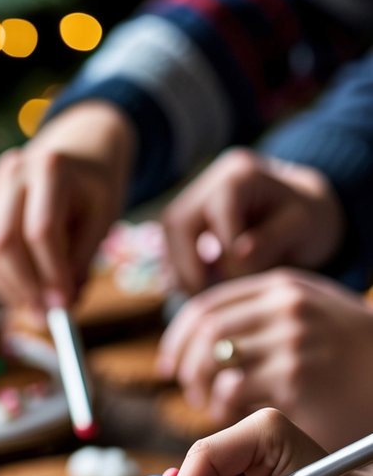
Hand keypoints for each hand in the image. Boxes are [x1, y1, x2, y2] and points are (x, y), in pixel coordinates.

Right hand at [0, 101, 134, 313]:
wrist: (76, 155)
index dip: (50, 272)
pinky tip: (19, 293)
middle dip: (24, 285)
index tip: (64, 303)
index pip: (41, 230)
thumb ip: (83, 260)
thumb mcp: (102, 219)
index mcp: (50, 167)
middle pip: (5, 240)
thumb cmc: (92, 190)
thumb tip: (64, 305)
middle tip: (44, 316)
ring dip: (7, 287)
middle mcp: (13, 171)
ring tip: (34, 309)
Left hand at [157, 269, 372, 449]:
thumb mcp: (313, 311)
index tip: (170, 364)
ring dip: (200, 388)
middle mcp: (284, 307)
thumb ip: (265, 312)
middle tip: (188, 391)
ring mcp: (291, 340)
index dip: (178, 338)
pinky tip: (232, 416)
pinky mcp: (294, 378)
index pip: (205, 305)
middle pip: (204, 331)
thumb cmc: (353, 352)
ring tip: (210, 405)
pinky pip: (233, 390)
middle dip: (185, 366)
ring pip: (213, 359)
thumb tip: (205, 333)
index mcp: (282, 287)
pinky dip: (222, 406)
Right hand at [160, 148, 344, 293]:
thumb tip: (236, 254)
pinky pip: (169, 248)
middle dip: (188, 267)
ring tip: (205, 299)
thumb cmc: (309, 220)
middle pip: (177, 222)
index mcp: (241, 174)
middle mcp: (210, 180)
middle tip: (207, 301)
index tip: (242, 287)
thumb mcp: (304, 227)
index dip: (225, 254)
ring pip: (167, 237)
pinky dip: (180, 272)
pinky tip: (202, 291)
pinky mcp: (185, 221)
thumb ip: (271, 239)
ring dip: (180, 272)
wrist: (303, 211)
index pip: (218, 213)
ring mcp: (193, 198)